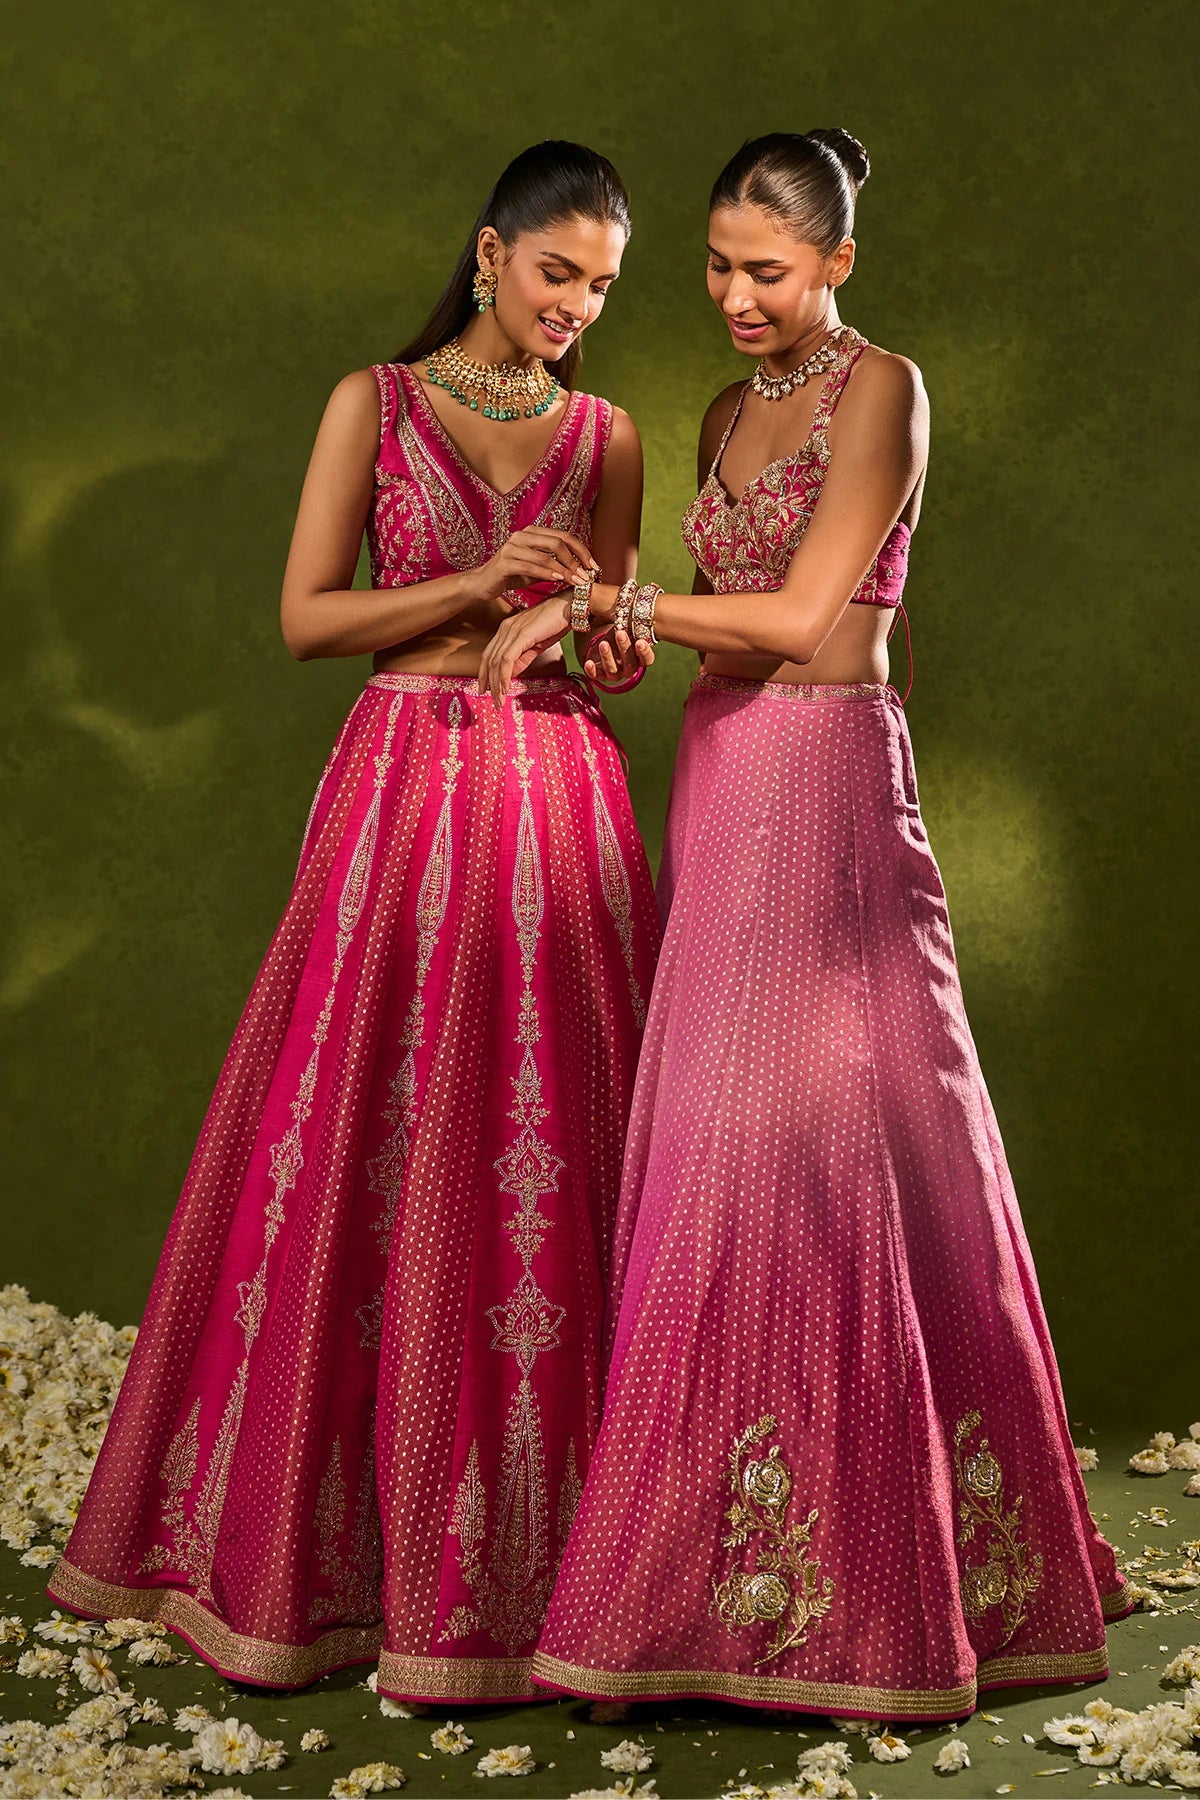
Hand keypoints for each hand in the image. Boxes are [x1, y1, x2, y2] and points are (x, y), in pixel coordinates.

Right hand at [469, 528, 596, 604]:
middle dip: (575, 559)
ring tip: (576, 581)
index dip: (581, 550)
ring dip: (564, 569)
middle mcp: (522, 536)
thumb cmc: (511, 576)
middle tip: (587, 575)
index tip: (594, 566)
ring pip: (545, 555)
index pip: (563, 536)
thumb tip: (580, 571)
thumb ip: (555, 566)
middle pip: (557, 542)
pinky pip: (530, 566)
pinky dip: (546, 573)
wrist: (482, 583)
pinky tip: (558, 580)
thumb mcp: (536, 569)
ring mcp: (511, 547)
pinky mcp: (504, 563)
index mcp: (532, 533)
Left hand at [478, 593, 571, 705]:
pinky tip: (505, 688)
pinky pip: (507, 659)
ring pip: (496, 662)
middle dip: (488, 683)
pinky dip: (504, 676)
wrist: (571, 606)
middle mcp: (505, 628)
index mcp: (507, 629)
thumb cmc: (557, 622)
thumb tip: (511, 674)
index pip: (489, 654)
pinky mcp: (522, 634)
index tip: (485, 689)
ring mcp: (512, 630)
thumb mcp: (536, 644)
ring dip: (496, 684)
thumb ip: (523, 658)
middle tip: (493, 701)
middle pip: (489, 659)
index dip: (484, 673)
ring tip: (499, 700)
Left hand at [583, 625, 654, 685]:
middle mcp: (629, 668)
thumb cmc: (618, 630)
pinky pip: (597, 676)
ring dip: (608, 656)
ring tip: (603, 643)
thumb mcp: (625, 625)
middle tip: (620, 633)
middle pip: (630, 663)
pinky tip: (588, 663)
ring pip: (613, 670)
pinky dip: (592, 671)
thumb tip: (633, 604)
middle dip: (625, 647)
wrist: (601, 639)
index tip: (640, 641)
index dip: (644, 652)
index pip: (647, 659)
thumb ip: (631, 621)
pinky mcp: (600, 675)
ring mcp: (615, 673)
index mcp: (639, 657)